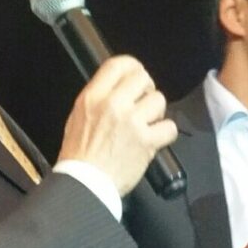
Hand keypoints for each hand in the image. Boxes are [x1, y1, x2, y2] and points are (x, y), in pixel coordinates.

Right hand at [57, 56, 177, 195]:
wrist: (84, 183)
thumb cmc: (79, 154)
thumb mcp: (78, 116)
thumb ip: (99, 98)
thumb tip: (118, 88)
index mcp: (93, 96)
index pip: (118, 64)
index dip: (132, 66)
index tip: (136, 76)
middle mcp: (113, 104)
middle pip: (142, 77)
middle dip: (146, 89)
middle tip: (143, 103)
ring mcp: (132, 122)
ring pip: (159, 100)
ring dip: (156, 112)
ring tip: (147, 124)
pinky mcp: (147, 141)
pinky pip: (169, 127)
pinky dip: (165, 133)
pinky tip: (155, 139)